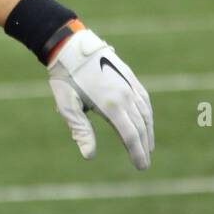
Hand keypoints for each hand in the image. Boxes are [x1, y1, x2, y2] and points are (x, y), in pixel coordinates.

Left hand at [47, 28, 153, 169]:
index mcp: (110, 105)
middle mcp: (125, 96)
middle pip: (140, 127)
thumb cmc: (65, 77)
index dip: (137, 153)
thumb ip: (80, 130)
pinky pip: (144, 99)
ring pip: (145, 114)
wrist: (70, 46)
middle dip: (143, 147)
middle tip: (144, 164)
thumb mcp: (67, 105)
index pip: (130, 136)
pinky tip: (147, 121)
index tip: (140, 167)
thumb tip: (89, 156)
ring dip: (148, 132)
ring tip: (148, 147)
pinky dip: (147, 114)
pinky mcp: (129, 76)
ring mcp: (129, 85)